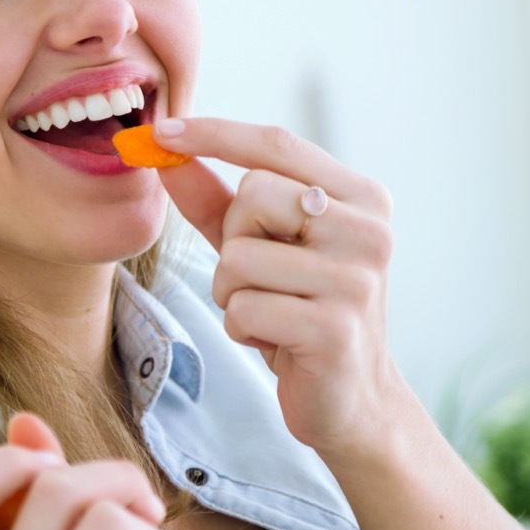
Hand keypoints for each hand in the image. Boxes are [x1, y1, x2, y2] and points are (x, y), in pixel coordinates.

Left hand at [153, 118, 402, 461]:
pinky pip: (244, 308)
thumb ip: (215, 200)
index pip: (277, 144)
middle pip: (252, 194)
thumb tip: (163, 151)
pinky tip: (275, 342)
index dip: (214, 134)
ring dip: (232, 291)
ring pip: (239, 256)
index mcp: (360, 197)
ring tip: (268, 313)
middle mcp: (368, 230)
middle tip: (261, 277)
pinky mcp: (334, 330)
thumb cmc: (300, 310)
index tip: (160, 130)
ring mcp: (356, 281)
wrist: (351, 399)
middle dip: (233, 237)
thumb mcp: (258, 247)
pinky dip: (241, 328)